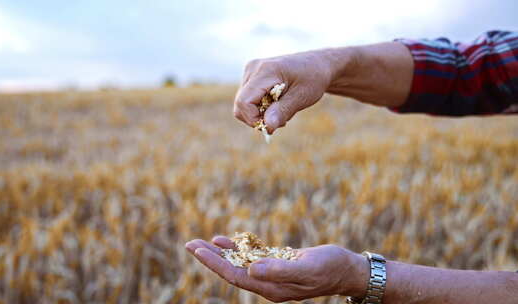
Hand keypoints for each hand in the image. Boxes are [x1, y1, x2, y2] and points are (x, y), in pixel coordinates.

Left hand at [185, 236, 367, 302]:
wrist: (346, 269)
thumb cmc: (330, 268)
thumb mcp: (306, 268)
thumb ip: (279, 270)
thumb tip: (251, 269)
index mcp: (271, 288)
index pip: (235, 276)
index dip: (214, 263)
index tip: (196, 249)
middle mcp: (268, 283)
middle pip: (232, 271)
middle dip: (210, 258)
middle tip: (189, 243)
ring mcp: (272, 275)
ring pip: (239, 264)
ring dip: (220, 253)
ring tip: (201, 242)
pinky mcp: (277, 265)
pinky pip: (251, 257)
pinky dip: (238, 248)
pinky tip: (226, 241)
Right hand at [233, 49, 345, 133]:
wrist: (318, 64)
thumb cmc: (314, 78)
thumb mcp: (302, 96)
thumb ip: (283, 110)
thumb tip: (267, 126)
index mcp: (266, 71)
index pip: (244, 101)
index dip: (253, 119)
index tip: (273, 126)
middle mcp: (253, 69)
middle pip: (240, 104)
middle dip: (258, 118)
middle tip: (281, 120)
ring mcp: (250, 71)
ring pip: (243, 104)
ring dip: (261, 114)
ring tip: (282, 110)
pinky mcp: (252, 76)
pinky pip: (248, 100)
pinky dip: (261, 108)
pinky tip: (277, 104)